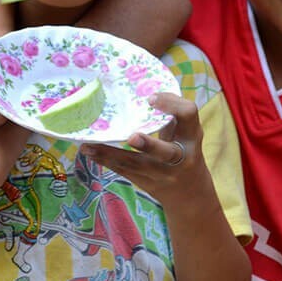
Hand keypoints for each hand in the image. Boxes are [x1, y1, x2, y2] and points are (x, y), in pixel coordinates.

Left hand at [80, 93, 204, 205]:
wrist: (190, 193)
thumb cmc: (183, 149)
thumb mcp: (184, 132)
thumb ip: (169, 114)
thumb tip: (139, 87)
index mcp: (191, 136)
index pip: (189, 115)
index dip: (172, 105)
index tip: (151, 98)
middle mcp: (181, 157)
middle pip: (166, 152)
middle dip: (149, 146)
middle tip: (132, 137)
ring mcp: (163, 173)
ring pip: (136, 164)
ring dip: (111, 154)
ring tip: (90, 145)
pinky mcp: (146, 183)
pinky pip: (124, 171)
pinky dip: (105, 160)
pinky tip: (90, 152)